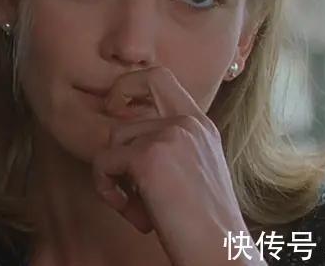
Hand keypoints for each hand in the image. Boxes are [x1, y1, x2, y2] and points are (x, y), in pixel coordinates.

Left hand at [92, 67, 263, 264]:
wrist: (221, 252)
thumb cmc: (205, 224)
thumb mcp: (193, 172)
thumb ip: (167, 148)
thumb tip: (121, 143)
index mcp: (200, 124)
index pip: (159, 76)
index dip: (129, 86)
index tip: (117, 111)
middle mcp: (187, 123)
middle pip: (123, 114)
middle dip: (112, 141)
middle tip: (118, 170)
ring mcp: (169, 136)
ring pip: (111, 143)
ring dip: (116, 181)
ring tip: (142, 210)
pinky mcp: (148, 158)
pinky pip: (102, 164)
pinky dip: (108, 191)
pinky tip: (136, 217)